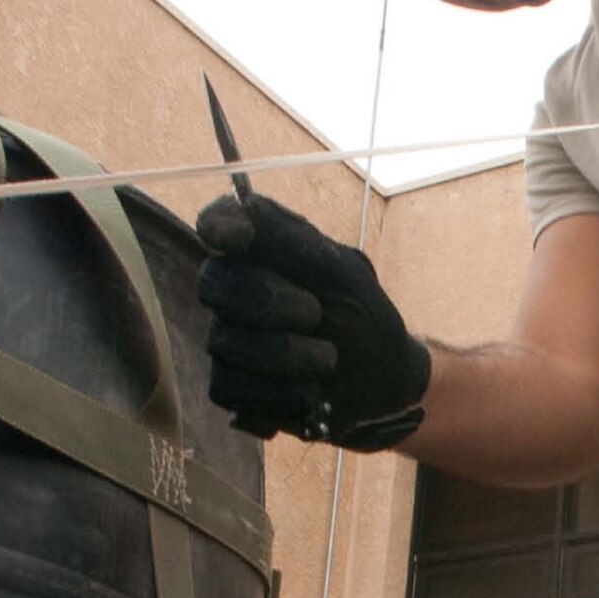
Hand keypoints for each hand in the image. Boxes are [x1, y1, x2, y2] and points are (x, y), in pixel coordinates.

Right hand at [195, 193, 429, 450]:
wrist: (383, 387)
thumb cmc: (365, 320)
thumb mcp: (345, 275)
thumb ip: (296, 242)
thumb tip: (244, 202)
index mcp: (264, 251)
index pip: (220, 223)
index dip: (218, 225)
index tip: (234, 236)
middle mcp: (236, 289)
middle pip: (216, 283)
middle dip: (269, 302)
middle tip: (316, 314)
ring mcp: (227, 338)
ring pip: (224, 341)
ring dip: (285, 356)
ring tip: (327, 360)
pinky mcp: (230, 385)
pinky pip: (230, 388)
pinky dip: (277, 394)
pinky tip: (308, 394)